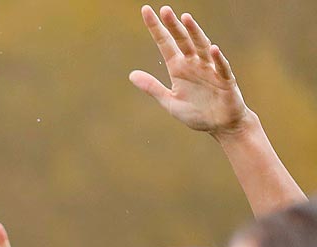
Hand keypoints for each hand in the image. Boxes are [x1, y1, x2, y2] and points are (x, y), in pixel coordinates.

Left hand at [131, 6, 251, 137]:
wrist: (220, 125)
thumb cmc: (196, 112)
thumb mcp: (169, 101)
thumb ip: (152, 87)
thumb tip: (131, 75)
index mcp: (179, 68)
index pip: (165, 44)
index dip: (156, 29)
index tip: (146, 11)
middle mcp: (194, 64)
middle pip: (182, 41)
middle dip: (173, 26)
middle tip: (164, 9)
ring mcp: (210, 70)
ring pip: (201, 47)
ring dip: (194, 33)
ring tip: (185, 19)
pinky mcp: (225, 80)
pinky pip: (221, 67)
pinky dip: (217, 59)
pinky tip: (213, 49)